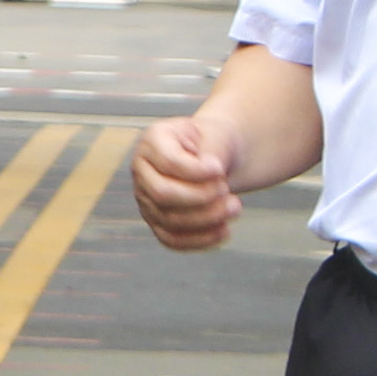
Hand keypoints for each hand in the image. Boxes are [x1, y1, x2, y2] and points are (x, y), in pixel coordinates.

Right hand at [133, 113, 240, 251]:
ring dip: (207, 218)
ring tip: (235, 207)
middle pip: (162, 193)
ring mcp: (145, 199)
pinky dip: (200, 240)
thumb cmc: (212, 142)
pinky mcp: (156, 222)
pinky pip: (172, 239)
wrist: (212, 157)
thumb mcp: (214, 135)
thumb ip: (212, 152)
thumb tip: (212, 177)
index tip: (220, 169)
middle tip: (227, 190)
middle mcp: (142, 171)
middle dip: (200, 197)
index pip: (168, 162)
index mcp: (152, 141)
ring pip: (169, 219)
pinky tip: (224, 230)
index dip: (196, 171)